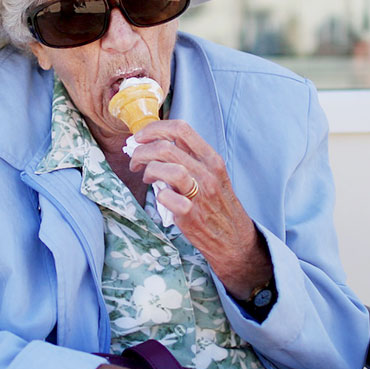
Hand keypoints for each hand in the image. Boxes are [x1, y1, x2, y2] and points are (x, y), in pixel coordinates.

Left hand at [127, 120, 271, 300]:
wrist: (235, 240)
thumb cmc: (219, 205)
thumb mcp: (213, 175)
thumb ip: (190, 159)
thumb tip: (157, 146)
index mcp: (212, 159)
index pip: (181, 128)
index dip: (155, 129)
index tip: (140, 137)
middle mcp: (207, 173)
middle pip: (166, 147)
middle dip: (142, 150)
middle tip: (135, 159)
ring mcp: (200, 194)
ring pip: (165, 168)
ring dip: (148, 170)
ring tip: (146, 177)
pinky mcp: (190, 215)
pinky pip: (166, 196)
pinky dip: (158, 195)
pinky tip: (161, 197)